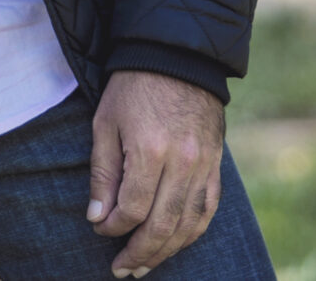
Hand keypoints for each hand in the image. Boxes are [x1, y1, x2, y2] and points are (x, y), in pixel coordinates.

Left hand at [88, 69, 223, 277]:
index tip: (99, 230)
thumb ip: (103, 174)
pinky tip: (175, 243)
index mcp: (150, 149)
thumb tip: (98, 219)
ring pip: (189, 224)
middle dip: (140, 253)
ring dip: (166, 251)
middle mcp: (182, 162)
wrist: (177, 57)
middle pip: (162, 224)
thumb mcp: (105, 123)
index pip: (132, 208)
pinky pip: (208, 210)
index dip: (113, 227)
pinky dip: (191, 232)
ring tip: (145, 266)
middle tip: (121, 270)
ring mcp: (204, 165)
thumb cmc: (133, 88)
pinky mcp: (217, 165)